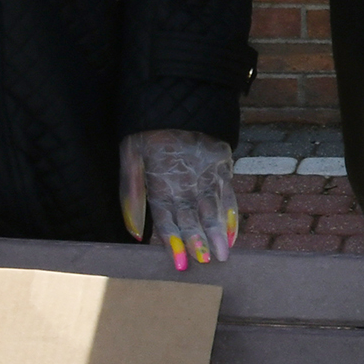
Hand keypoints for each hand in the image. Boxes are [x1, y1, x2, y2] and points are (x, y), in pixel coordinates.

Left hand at [119, 130, 234, 270]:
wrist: (178, 99)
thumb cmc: (148, 131)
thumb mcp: (129, 157)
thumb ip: (131, 195)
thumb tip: (134, 234)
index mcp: (161, 184)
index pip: (168, 221)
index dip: (175, 243)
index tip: (182, 264)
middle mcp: (186, 184)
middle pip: (193, 218)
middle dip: (200, 242)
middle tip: (208, 263)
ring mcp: (207, 175)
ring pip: (213, 210)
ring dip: (219, 233)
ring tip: (225, 254)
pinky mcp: (223, 166)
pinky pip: (229, 195)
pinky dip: (232, 214)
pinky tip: (234, 232)